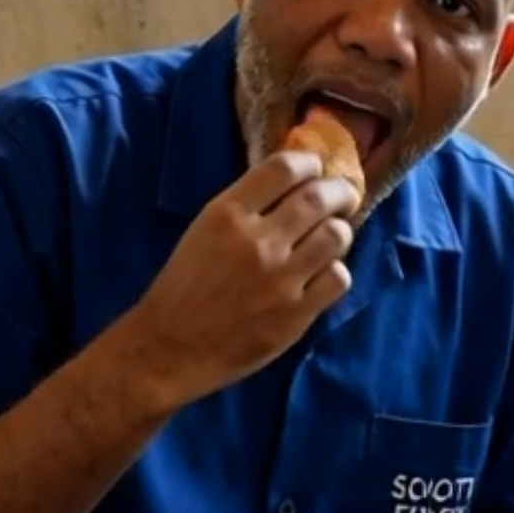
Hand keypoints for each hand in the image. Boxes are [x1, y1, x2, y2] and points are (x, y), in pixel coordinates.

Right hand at [128, 150, 359, 403]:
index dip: (309, 163)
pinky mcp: (296, 314)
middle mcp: (257, 241)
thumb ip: (244, 209)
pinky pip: (338, 279)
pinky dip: (335, 272)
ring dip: (340, 232)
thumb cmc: (181, 290)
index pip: (283, 168)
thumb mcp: (202, 232)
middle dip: (339, 192)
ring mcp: (280, 279)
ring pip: (336, 236)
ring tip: (333, 238)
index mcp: (226, 214)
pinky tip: (323, 276)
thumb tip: (293, 186)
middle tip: (344, 198)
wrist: (169, 349)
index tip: (316, 170)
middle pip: (318, 197)